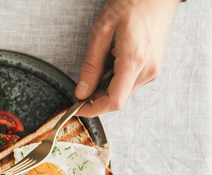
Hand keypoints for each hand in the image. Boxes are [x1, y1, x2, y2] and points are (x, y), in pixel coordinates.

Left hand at [76, 0, 178, 116]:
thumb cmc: (130, 5)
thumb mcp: (101, 33)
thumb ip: (91, 66)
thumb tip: (82, 92)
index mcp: (134, 61)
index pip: (113, 101)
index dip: (92, 110)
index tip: (76, 109)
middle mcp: (147, 70)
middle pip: (117, 100)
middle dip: (96, 99)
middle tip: (81, 87)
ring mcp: (152, 70)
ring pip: (123, 93)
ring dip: (105, 89)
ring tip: (99, 66)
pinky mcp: (152, 68)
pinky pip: (129, 84)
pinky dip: (115, 82)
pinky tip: (110, 65)